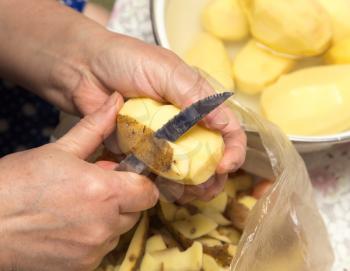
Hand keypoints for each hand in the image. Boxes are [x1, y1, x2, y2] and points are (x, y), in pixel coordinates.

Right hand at [0, 94, 157, 270]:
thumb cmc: (17, 183)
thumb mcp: (59, 150)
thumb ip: (95, 128)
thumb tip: (115, 101)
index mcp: (104, 192)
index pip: (148, 191)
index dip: (140, 181)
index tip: (126, 176)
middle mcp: (104, 224)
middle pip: (136, 210)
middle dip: (124, 198)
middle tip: (97, 188)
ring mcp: (93, 249)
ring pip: (119, 230)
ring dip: (109, 219)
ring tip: (79, 206)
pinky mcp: (81, 267)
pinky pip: (101, 249)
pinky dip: (94, 238)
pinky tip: (70, 226)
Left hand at [69, 34, 245, 201]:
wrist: (84, 69)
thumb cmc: (125, 59)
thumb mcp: (166, 70)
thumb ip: (193, 95)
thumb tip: (222, 123)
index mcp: (197, 102)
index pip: (227, 128)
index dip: (232, 149)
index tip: (224, 165)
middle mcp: (184, 123)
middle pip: (210, 156)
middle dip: (212, 176)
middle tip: (206, 189)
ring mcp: (163, 139)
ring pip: (186, 170)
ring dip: (191, 186)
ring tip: (187, 193)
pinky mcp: (141, 151)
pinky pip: (157, 174)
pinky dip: (163, 185)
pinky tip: (164, 190)